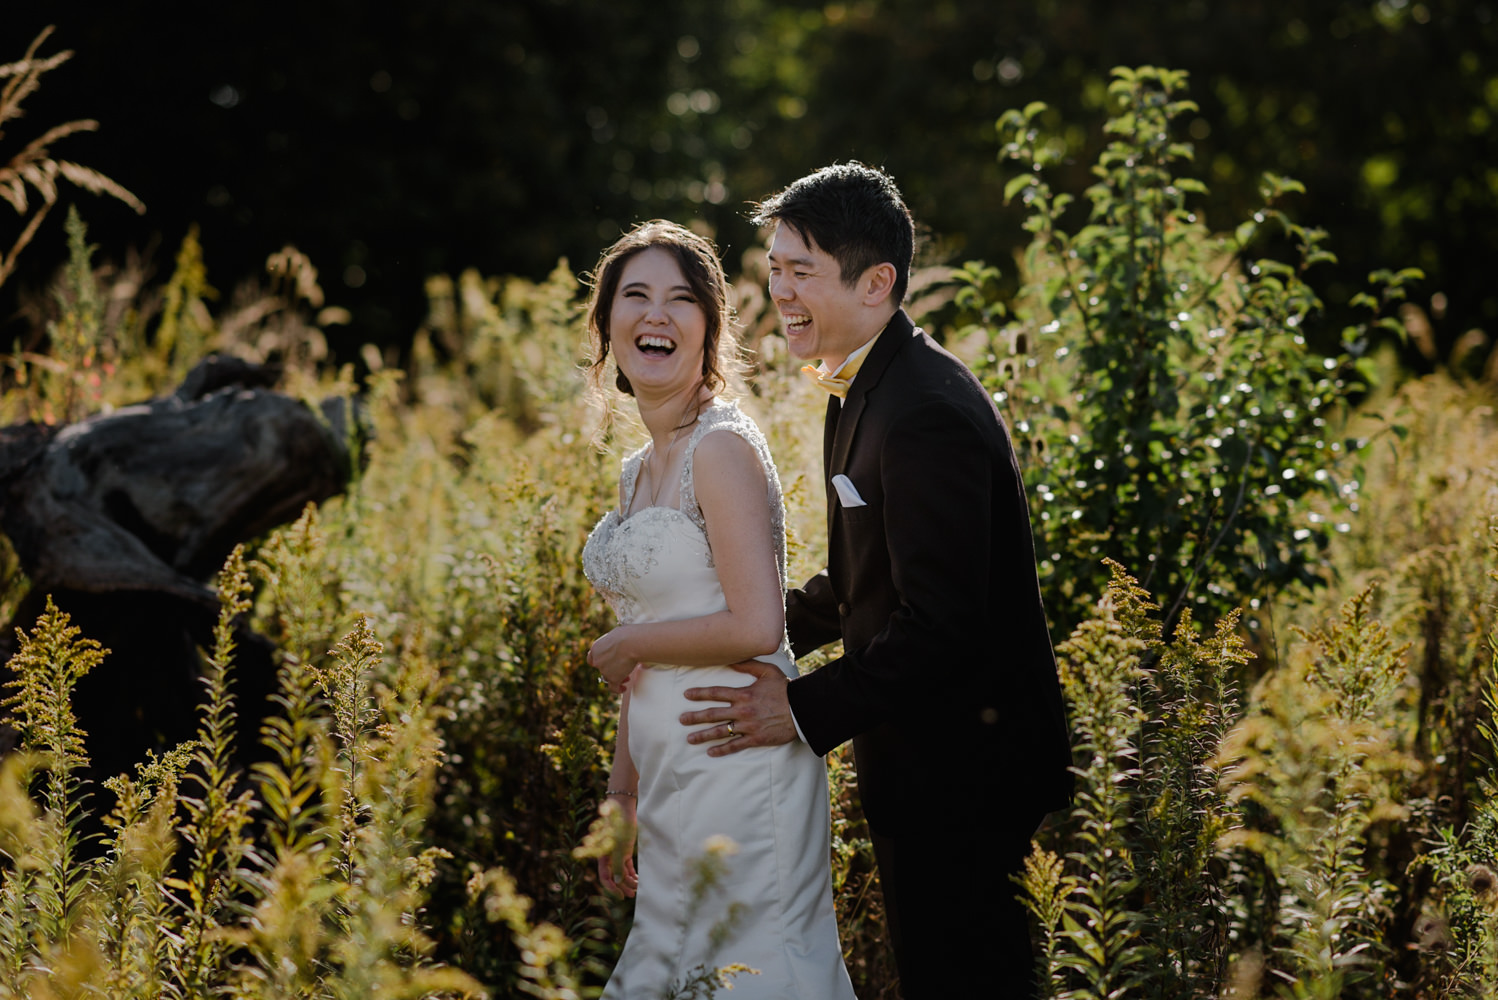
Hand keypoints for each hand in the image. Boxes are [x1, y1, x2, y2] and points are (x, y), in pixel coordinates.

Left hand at [588, 626, 641, 692]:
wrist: (631, 643)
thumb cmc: (627, 635)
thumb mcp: (616, 634)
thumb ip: (613, 643)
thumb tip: (619, 644)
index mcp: (596, 648)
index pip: (592, 659)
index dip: (599, 661)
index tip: (606, 662)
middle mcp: (597, 660)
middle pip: (602, 668)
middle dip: (611, 669)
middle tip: (621, 668)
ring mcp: (604, 670)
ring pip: (609, 677)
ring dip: (617, 677)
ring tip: (627, 676)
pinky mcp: (613, 678)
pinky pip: (614, 687)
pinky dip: (618, 689)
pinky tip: (623, 688)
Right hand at [597, 796, 638, 897]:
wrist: (623, 808)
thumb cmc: (618, 826)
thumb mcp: (619, 846)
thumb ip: (618, 864)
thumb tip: (617, 882)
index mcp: (603, 857)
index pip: (605, 877)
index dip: (612, 888)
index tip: (621, 896)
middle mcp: (609, 857)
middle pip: (614, 877)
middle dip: (623, 887)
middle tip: (632, 895)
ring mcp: (617, 854)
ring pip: (622, 872)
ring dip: (629, 881)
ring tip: (638, 888)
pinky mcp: (625, 850)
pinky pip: (627, 866)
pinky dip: (632, 873)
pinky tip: (638, 879)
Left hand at [680, 660, 795, 755]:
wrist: (802, 709)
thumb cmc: (785, 689)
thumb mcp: (768, 671)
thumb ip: (748, 664)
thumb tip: (730, 659)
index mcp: (744, 694)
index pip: (716, 693)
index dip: (700, 694)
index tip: (686, 695)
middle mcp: (742, 710)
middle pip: (713, 714)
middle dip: (695, 717)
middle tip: (682, 719)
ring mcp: (748, 726)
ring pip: (720, 731)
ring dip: (703, 735)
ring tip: (690, 739)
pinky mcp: (755, 739)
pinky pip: (735, 745)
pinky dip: (722, 750)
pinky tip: (710, 752)